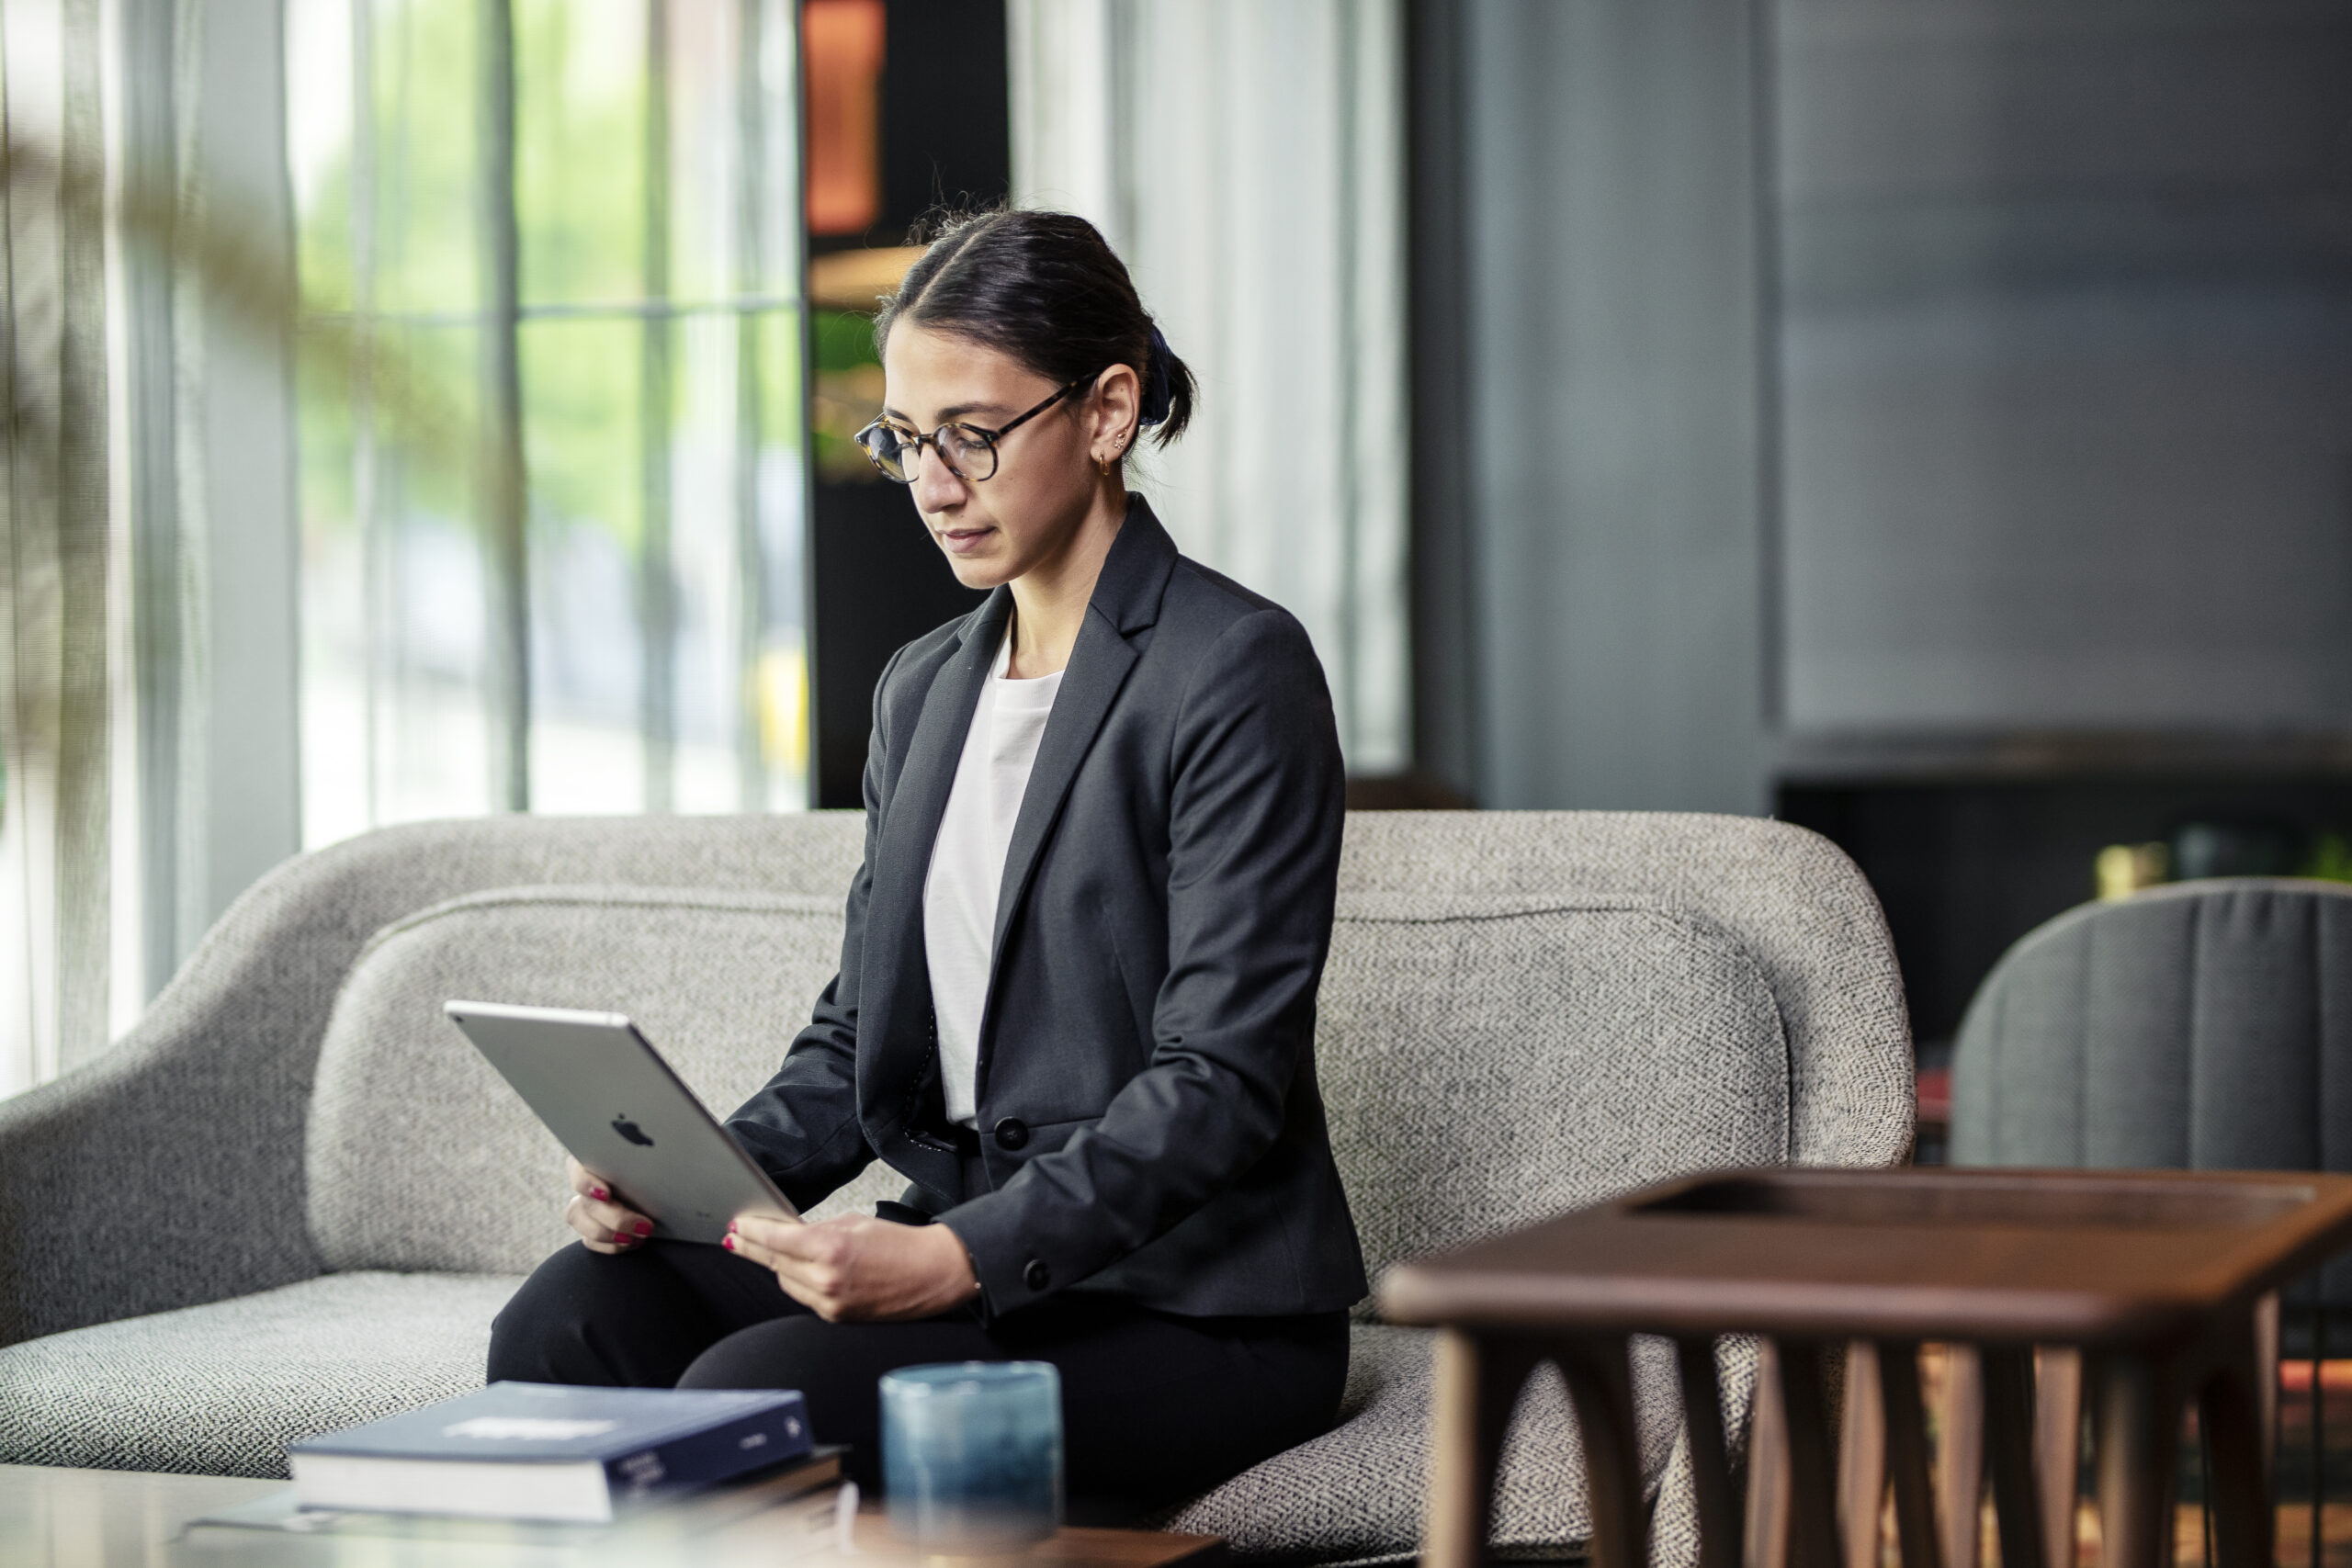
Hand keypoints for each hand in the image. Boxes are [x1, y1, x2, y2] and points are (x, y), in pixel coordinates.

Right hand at [564, 1156, 654, 1253]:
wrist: (667, 1193)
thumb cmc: (661, 1170)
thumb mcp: (656, 1162)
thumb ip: (649, 1156)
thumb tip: (657, 1153)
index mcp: (596, 1159)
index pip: (578, 1168)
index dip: (587, 1183)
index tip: (606, 1195)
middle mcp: (586, 1182)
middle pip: (585, 1203)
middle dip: (616, 1219)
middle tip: (645, 1226)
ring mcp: (583, 1206)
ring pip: (580, 1222)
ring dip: (610, 1235)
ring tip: (639, 1237)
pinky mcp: (589, 1228)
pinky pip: (590, 1241)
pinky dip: (612, 1246)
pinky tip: (633, 1242)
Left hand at [726, 1212, 980, 1321]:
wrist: (932, 1275)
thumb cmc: (899, 1244)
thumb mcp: (854, 1223)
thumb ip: (816, 1229)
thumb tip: (786, 1233)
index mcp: (830, 1249)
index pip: (775, 1240)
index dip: (751, 1232)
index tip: (736, 1226)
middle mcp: (825, 1280)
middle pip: (773, 1263)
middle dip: (754, 1248)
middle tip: (738, 1236)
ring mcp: (829, 1303)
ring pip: (785, 1282)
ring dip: (777, 1265)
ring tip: (772, 1249)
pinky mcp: (835, 1318)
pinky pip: (803, 1297)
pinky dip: (797, 1281)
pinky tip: (798, 1268)